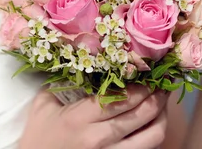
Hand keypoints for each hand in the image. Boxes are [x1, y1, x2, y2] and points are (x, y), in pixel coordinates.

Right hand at [20, 84, 168, 148]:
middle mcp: (98, 138)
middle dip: (158, 97)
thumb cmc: (38, 138)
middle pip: (141, 114)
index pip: (121, 98)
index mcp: (80, 118)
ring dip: (161, 118)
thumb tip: (86, 63)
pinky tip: (151, 125)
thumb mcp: (43, 106)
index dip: (142, 85)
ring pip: (151, 137)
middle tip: (163, 85)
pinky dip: (152, 136)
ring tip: (162, 105)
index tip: (150, 74)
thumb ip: (63, 83)